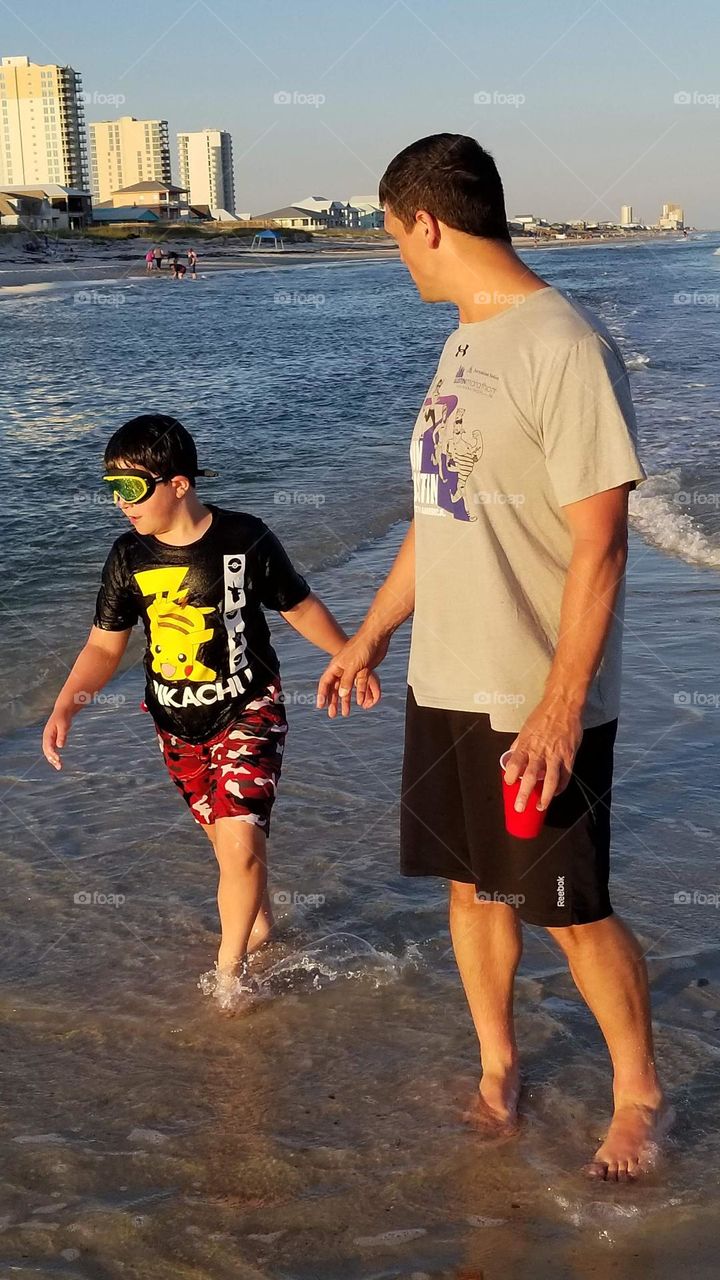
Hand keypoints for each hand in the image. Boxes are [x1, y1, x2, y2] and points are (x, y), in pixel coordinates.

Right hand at [42, 706, 72, 770]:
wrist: (62, 712)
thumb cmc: (63, 718)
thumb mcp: (63, 726)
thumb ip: (62, 736)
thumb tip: (60, 746)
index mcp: (47, 734)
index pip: (48, 746)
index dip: (52, 753)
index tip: (58, 759)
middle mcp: (46, 738)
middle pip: (47, 751)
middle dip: (52, 759)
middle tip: (59, 766)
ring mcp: (49, 739)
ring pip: (48, 752)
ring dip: (52, 759)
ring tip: (59, 767)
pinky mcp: (52, 740)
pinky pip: (52, 750)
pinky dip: (54, 756)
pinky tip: (58, 761)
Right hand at [317, 629, 388, 717]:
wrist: (376, 637)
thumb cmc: (361, 648)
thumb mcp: (352, 666)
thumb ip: (347, 681)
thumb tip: (342, 695)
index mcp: (336, 666)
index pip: (325, 683)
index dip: (322, 694)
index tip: (320, 706)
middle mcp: (343, 669)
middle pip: (336, 688)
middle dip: (333, 702)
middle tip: (332, 714)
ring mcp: (353, 671)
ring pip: (348, 689)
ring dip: (346, 701)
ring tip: (346, 713)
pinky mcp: (364, 671)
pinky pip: (360, 686)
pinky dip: (359, 694)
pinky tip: (360, 702)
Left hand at [502, 697, 582, 812]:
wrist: (563, 705)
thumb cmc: (542, 715)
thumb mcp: (526, 728)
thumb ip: (519, 743)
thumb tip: (512, 754)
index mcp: (526, 743)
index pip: (515, 763)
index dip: (511, 776)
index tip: (509, 784)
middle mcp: (540, 751)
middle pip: (531, 777)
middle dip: (524, 794)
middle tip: (520, 807)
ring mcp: (556, 755)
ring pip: (551, 781)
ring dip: (545, 797)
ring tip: (540, 807)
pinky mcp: (569, 756)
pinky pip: (565, 776)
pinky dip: (560, 787)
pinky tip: (556, 793)